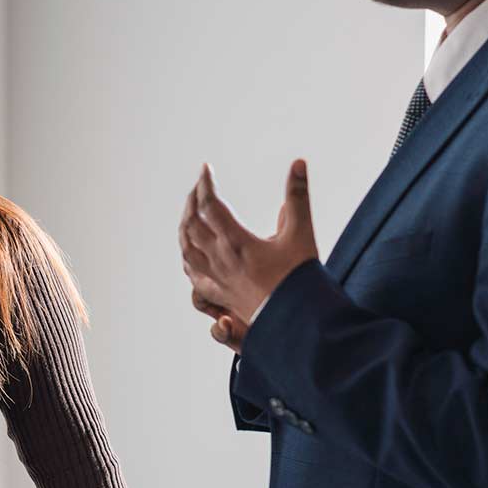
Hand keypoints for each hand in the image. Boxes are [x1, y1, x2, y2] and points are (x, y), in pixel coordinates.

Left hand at [179, 159, 319, 340]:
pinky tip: (189, 251)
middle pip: (191, 224)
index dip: (205, 183)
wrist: (297, 324)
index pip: (209, 205)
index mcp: (236, 242)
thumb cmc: (300, 278)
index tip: (206, 169)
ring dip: (185, 226)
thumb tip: (298, 163)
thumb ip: (297, 196)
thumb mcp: (302, 233)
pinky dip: (187, 256)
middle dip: (192, 200)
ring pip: (186, 248)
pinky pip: (193, 274)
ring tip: (190, 212)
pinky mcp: (220, 295)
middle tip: (200, 185)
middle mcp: (220, 260)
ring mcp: (216, 279)